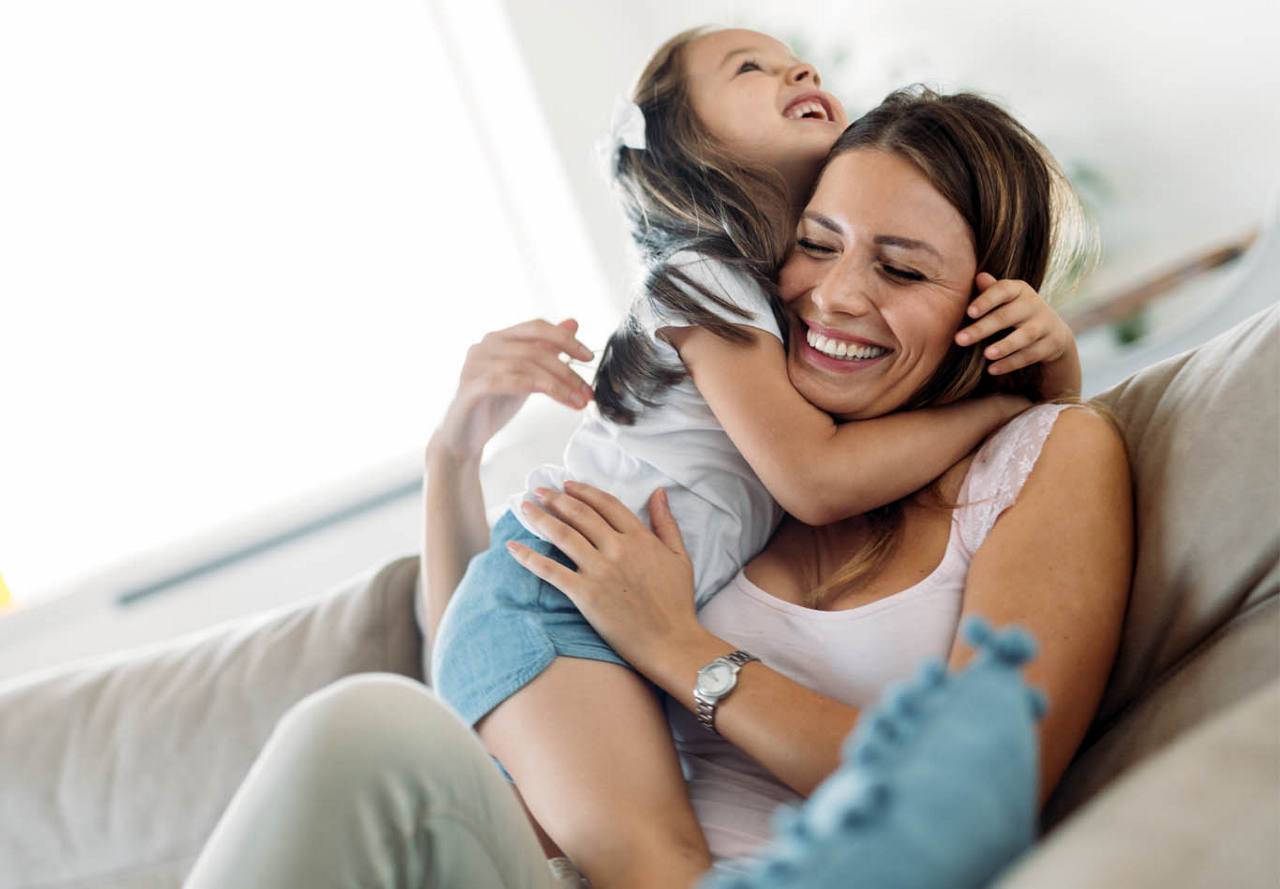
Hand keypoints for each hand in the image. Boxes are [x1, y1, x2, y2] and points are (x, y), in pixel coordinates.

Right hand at [432, 318, 594, 459]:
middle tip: (587, 391)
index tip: (588, 356)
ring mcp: (475, 365)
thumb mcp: (527, 375)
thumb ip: (547, 349)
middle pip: (535, 348)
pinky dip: (541, 389)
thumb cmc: (494, 404)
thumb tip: (572, 324)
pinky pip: (512, 381)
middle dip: (568, 370)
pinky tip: (560, 398)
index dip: (565, 339)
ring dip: (560, 384)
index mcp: (498, 338)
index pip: (536, 327)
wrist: (463, 437)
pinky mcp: (472, 386)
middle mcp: (485, 346)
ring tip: (578, 401)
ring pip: (527, 366)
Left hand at [506, 482, 700, 667]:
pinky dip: (529, 557)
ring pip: (563, 535)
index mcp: (640, 538)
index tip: (567, 484)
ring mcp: (600, 571)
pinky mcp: (585, 595)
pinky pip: (551, 571)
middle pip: (580, 515)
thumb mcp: (680, 556)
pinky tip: (513, 547)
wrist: (671, 642)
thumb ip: (666, 522)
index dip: (584, 491)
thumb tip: (659, 492)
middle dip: (556, 498)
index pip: (606, 504)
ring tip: (525, 507)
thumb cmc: (678, 603)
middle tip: (538, 490)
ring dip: (540, 518)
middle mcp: (618, 549)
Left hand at [955, 274, 1074, 376]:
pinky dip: (1011, 363)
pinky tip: (993, 369)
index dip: (986, 300)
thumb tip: (978, 277)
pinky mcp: (1051, 344)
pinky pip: (1030, 355)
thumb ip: (990, 291)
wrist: (1052, 331)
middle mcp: (1034, 304)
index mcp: (1019, 289)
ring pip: (1024, 336)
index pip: (1002, 291)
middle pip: (1006, 316)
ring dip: (1004, 346)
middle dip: (982, 329)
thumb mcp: (1005, 299)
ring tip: (986, 355)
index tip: (969, 313)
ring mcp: (1045, 324)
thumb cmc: (1016, 311)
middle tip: (959, 340)